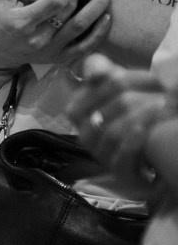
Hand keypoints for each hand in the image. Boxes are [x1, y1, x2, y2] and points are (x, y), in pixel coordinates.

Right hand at [0, 0, 108, 70]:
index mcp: (22, 21)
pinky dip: (99, 33)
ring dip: (98, 9)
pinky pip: (85, 47)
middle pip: (70, 12)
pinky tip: (107, 17)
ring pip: (81, 28)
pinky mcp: (58, 58)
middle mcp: (38, 38)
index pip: (55, 0)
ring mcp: (50, 50)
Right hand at [71, 54, 175, 184]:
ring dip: (140, 116)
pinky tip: (145, 129)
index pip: (92, 90)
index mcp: (80, 111)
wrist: (154, 152)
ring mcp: (101, 155)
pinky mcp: (119, 173)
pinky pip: (121, 157)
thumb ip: (100, 71)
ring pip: (112, 132)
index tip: (153, 78)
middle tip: (164, 90)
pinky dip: (132, 140)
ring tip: (164, 105)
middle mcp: (85, 134)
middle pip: (104, 110)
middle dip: (135, 97)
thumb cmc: (132, 115)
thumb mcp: (116, 88)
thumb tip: (95, 72)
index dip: (121, 80)